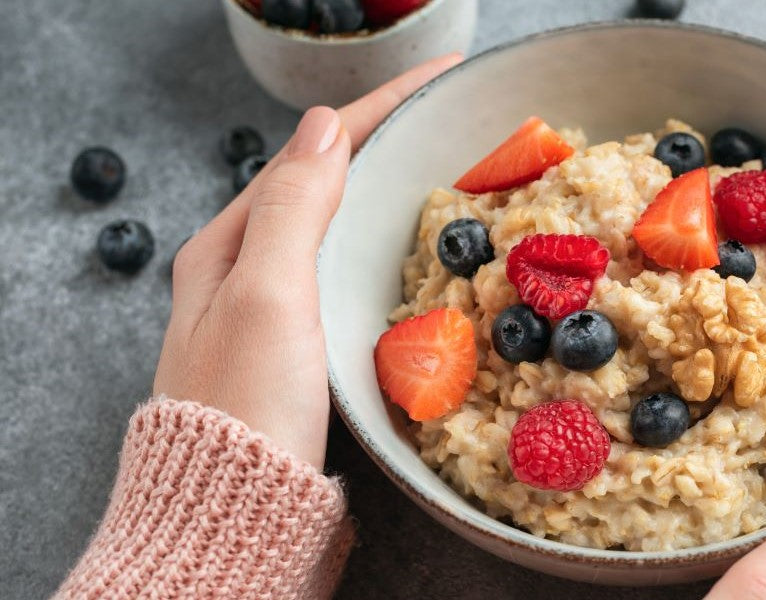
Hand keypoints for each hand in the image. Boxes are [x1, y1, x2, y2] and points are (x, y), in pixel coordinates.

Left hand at [153, 54, 462, 467]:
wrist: (235, 518)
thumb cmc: (248, 409)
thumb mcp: (268, 296)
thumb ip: (295, 209)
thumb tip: (325, 127)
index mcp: (227, 249)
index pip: (312, 155)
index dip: (377, 110)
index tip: (441, 81)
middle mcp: (243, 276)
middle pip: (323, 186)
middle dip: (385, 147)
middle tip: (449, 125)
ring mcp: (272, 318)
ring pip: (336, 235)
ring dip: (386, 199)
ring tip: (441, 177)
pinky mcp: (301, 359)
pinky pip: (345, 281)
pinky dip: (383, 256)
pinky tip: (413, 264)